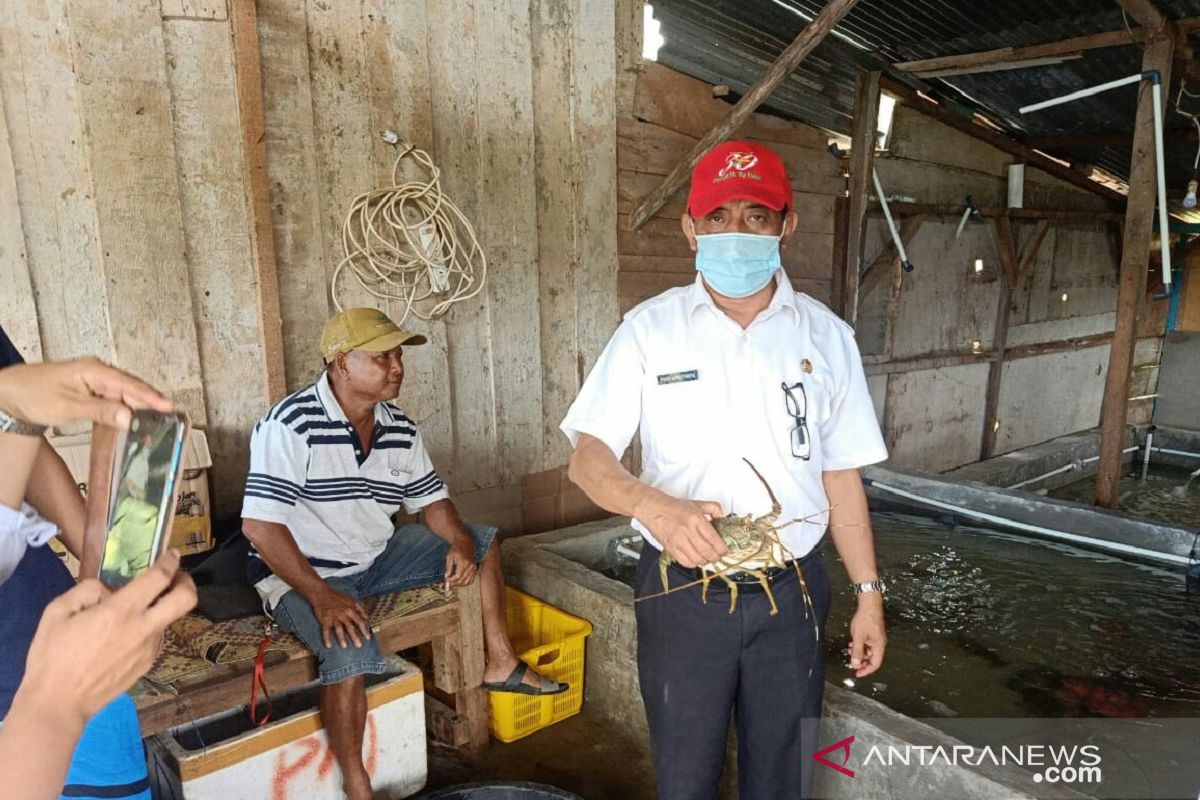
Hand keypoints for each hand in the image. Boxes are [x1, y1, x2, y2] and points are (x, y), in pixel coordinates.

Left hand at [0, 357, 172, 428]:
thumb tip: (128, 416)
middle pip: (130, 388)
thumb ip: (100, 411)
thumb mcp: (67, 406)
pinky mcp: (89, 389)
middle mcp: (96, 372)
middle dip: (149, 402)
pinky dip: (123, 408)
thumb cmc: (32, 394)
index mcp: (94, 370)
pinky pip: (113, 398)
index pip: (130, 384)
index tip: (168, 406)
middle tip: (168, 416)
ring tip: (155, 419)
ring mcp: (93, 380)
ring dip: (137, 406)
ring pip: (123, 394)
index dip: (151, 396)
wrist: (9, 393)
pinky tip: (130, 418)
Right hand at [16, 550, 196, 723]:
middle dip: (186, 582)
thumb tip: (109, 590)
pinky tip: (126, 633)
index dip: (170, 562)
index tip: (172, 554)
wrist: (59, 704)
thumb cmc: (52, 657)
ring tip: (136, 609)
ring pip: (170, 619)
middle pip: (186, 599)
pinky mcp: (147, 665)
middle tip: (175, 577)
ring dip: (162, 608)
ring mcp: (149, 649)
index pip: (159, 578)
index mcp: (120, 612)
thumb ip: (88, 590)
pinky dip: (150, 627)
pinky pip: (156, 638)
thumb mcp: (58, 612)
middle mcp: (143, 629)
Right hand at [311, 585, 369, 648]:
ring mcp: (334, 617)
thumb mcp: (351, 600)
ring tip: (344, 646)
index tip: (368, 637)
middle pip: (350, 626)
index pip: (360, 621)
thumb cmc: (338, 597)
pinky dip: (326, 638)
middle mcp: (343, 613)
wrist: (322, 593)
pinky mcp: (325, 619)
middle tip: (359, 646)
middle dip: (355, 636)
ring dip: (341, 638)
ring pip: (338, 629)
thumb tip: (367, 618)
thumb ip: (360, 608)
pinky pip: (326, 630)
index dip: (364, 629)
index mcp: (351, 609)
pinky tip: (328, 645)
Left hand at [444, 535, 476, 587]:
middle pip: (462, 580)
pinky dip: (466, 582)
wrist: (465, 542)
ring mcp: (473, 567)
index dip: (451, 581)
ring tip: (453, 583)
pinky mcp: (474, 568)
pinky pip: (472, 579)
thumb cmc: (456, 548)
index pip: (457, 576)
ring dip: (459, 584)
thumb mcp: (449, 556)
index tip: (446, 581)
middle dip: (454, 583)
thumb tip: (447, 577)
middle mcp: (470, 566)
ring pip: (467, 581)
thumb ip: (448, 567)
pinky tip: (460, 582)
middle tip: (448, 584)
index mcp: (463, 562)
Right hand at [634, 490, 727, 567]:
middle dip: (716, 557)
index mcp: (696, 519)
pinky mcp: (670, 548)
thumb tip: (722, 519)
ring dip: (705, 561)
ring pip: (698, 560)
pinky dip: (693, 563)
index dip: (722, 549)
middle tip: (718, 556)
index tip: (725, 550)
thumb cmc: (673, 506)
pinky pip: (685, 562)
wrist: (652, 508)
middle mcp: (687, 531)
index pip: (714, 540)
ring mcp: (678, 541)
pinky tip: (695, 558)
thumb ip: (714, 508)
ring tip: (706, 557)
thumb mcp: (697, 503)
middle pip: (708, 553)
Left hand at [848, 596, 885, 677]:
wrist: (869, 604)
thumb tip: (855, 663)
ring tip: (849, 650)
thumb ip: (857, 651)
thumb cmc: (866, 618)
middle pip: (871, 659)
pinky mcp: (872, 634)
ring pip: (867, 651)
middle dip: (861, 661)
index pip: (875, 664)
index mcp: (879, 646)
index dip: (866, 670)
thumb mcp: (858, 637)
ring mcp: (876, 638)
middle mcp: (879, 644)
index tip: (857, 673)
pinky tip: (852, 643)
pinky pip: (866, 644)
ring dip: (858, 653)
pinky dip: (859, 646)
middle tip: (852, 662)